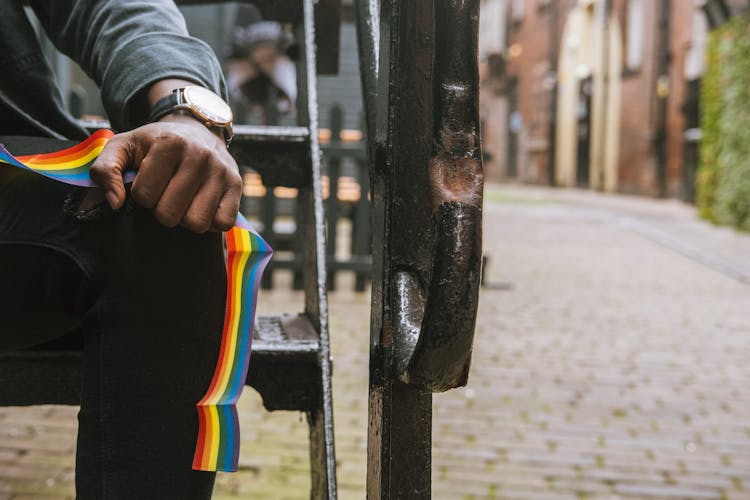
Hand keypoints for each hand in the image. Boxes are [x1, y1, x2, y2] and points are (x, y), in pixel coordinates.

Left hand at [90, 113, 241, 232]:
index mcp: (170, 143)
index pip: (144, 196)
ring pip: (197, 223)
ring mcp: (221, 171)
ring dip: (185, 218)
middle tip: (166, 193)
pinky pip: (223, 224)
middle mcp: (200, 155)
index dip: (141, 195)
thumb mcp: (123, 146)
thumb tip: (115, 203)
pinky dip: (211, 222)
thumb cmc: (155, 145)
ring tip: (184, 200)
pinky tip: (203, 205)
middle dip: (162, 210)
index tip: (149, 182)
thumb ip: (105, 171)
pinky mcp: (237, 185)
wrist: (196, 130)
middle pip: (169, 215)